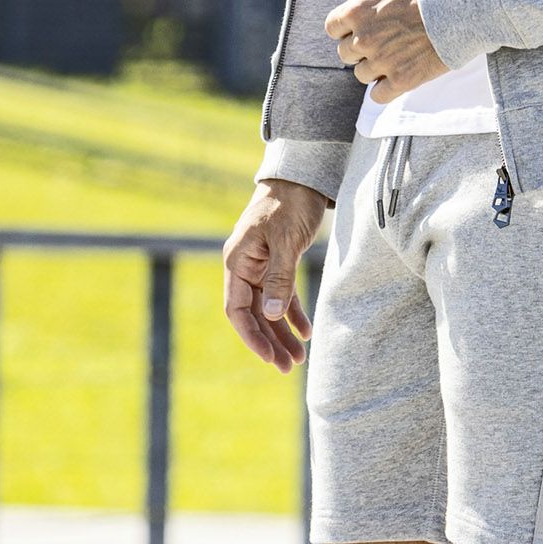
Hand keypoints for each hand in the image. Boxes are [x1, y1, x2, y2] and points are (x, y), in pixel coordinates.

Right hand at [223, 179, 325, 372]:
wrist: (302, 175)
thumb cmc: (291, 203)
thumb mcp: (286, 240)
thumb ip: (279, 277)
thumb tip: (271, 315)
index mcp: (238, 261)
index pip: (237, 310)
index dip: (251, 337)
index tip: (269, 359)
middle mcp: (245, 266)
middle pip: (253, 314)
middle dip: (269, 342)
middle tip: (287, 368)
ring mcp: (260, 265)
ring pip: (268, 308)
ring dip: (281, 332)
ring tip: (298, 359)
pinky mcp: (277, 261)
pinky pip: (281, 294)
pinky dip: (292, 313)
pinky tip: (305, 331)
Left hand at [324, 0, 447, 100]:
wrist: (466, 3)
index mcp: (358, 10)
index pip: (332, 27)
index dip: (347, 26)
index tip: (366, 23)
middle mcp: (365, 37)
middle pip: (345, 53)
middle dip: (361, 47)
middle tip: (387, 38)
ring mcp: (383, 61)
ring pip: (362, 75)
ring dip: (375, 68)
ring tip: (398, 54)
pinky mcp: (403, 80)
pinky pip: (378, 96)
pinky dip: (385, 89)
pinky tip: (401, 74)